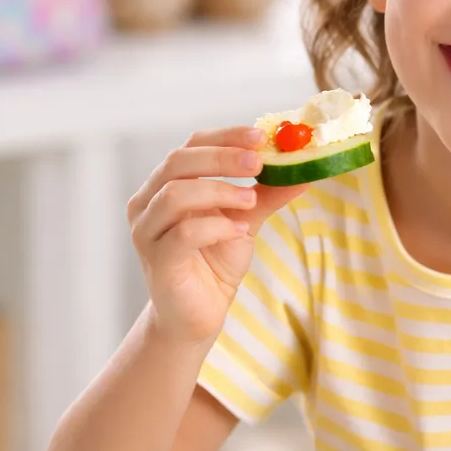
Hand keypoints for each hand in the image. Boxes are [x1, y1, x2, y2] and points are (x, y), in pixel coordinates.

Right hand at [127, 125, 305, 345]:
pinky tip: (239, 230)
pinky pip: (184, 233)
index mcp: (166, 184)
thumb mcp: (246, 219)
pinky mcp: (157, 260)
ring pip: (176, 194)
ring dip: (220, 191)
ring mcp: (147, 231)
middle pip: (178, 162)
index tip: (260, 136)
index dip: (225, 137)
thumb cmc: (215, 262)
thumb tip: (302, 168)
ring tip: (250, 201)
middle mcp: (148, 202)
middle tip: (258, 162)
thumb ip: (267, 193)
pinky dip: (217, 227)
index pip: (191, 145)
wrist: (199, 315)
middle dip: (222, 158)